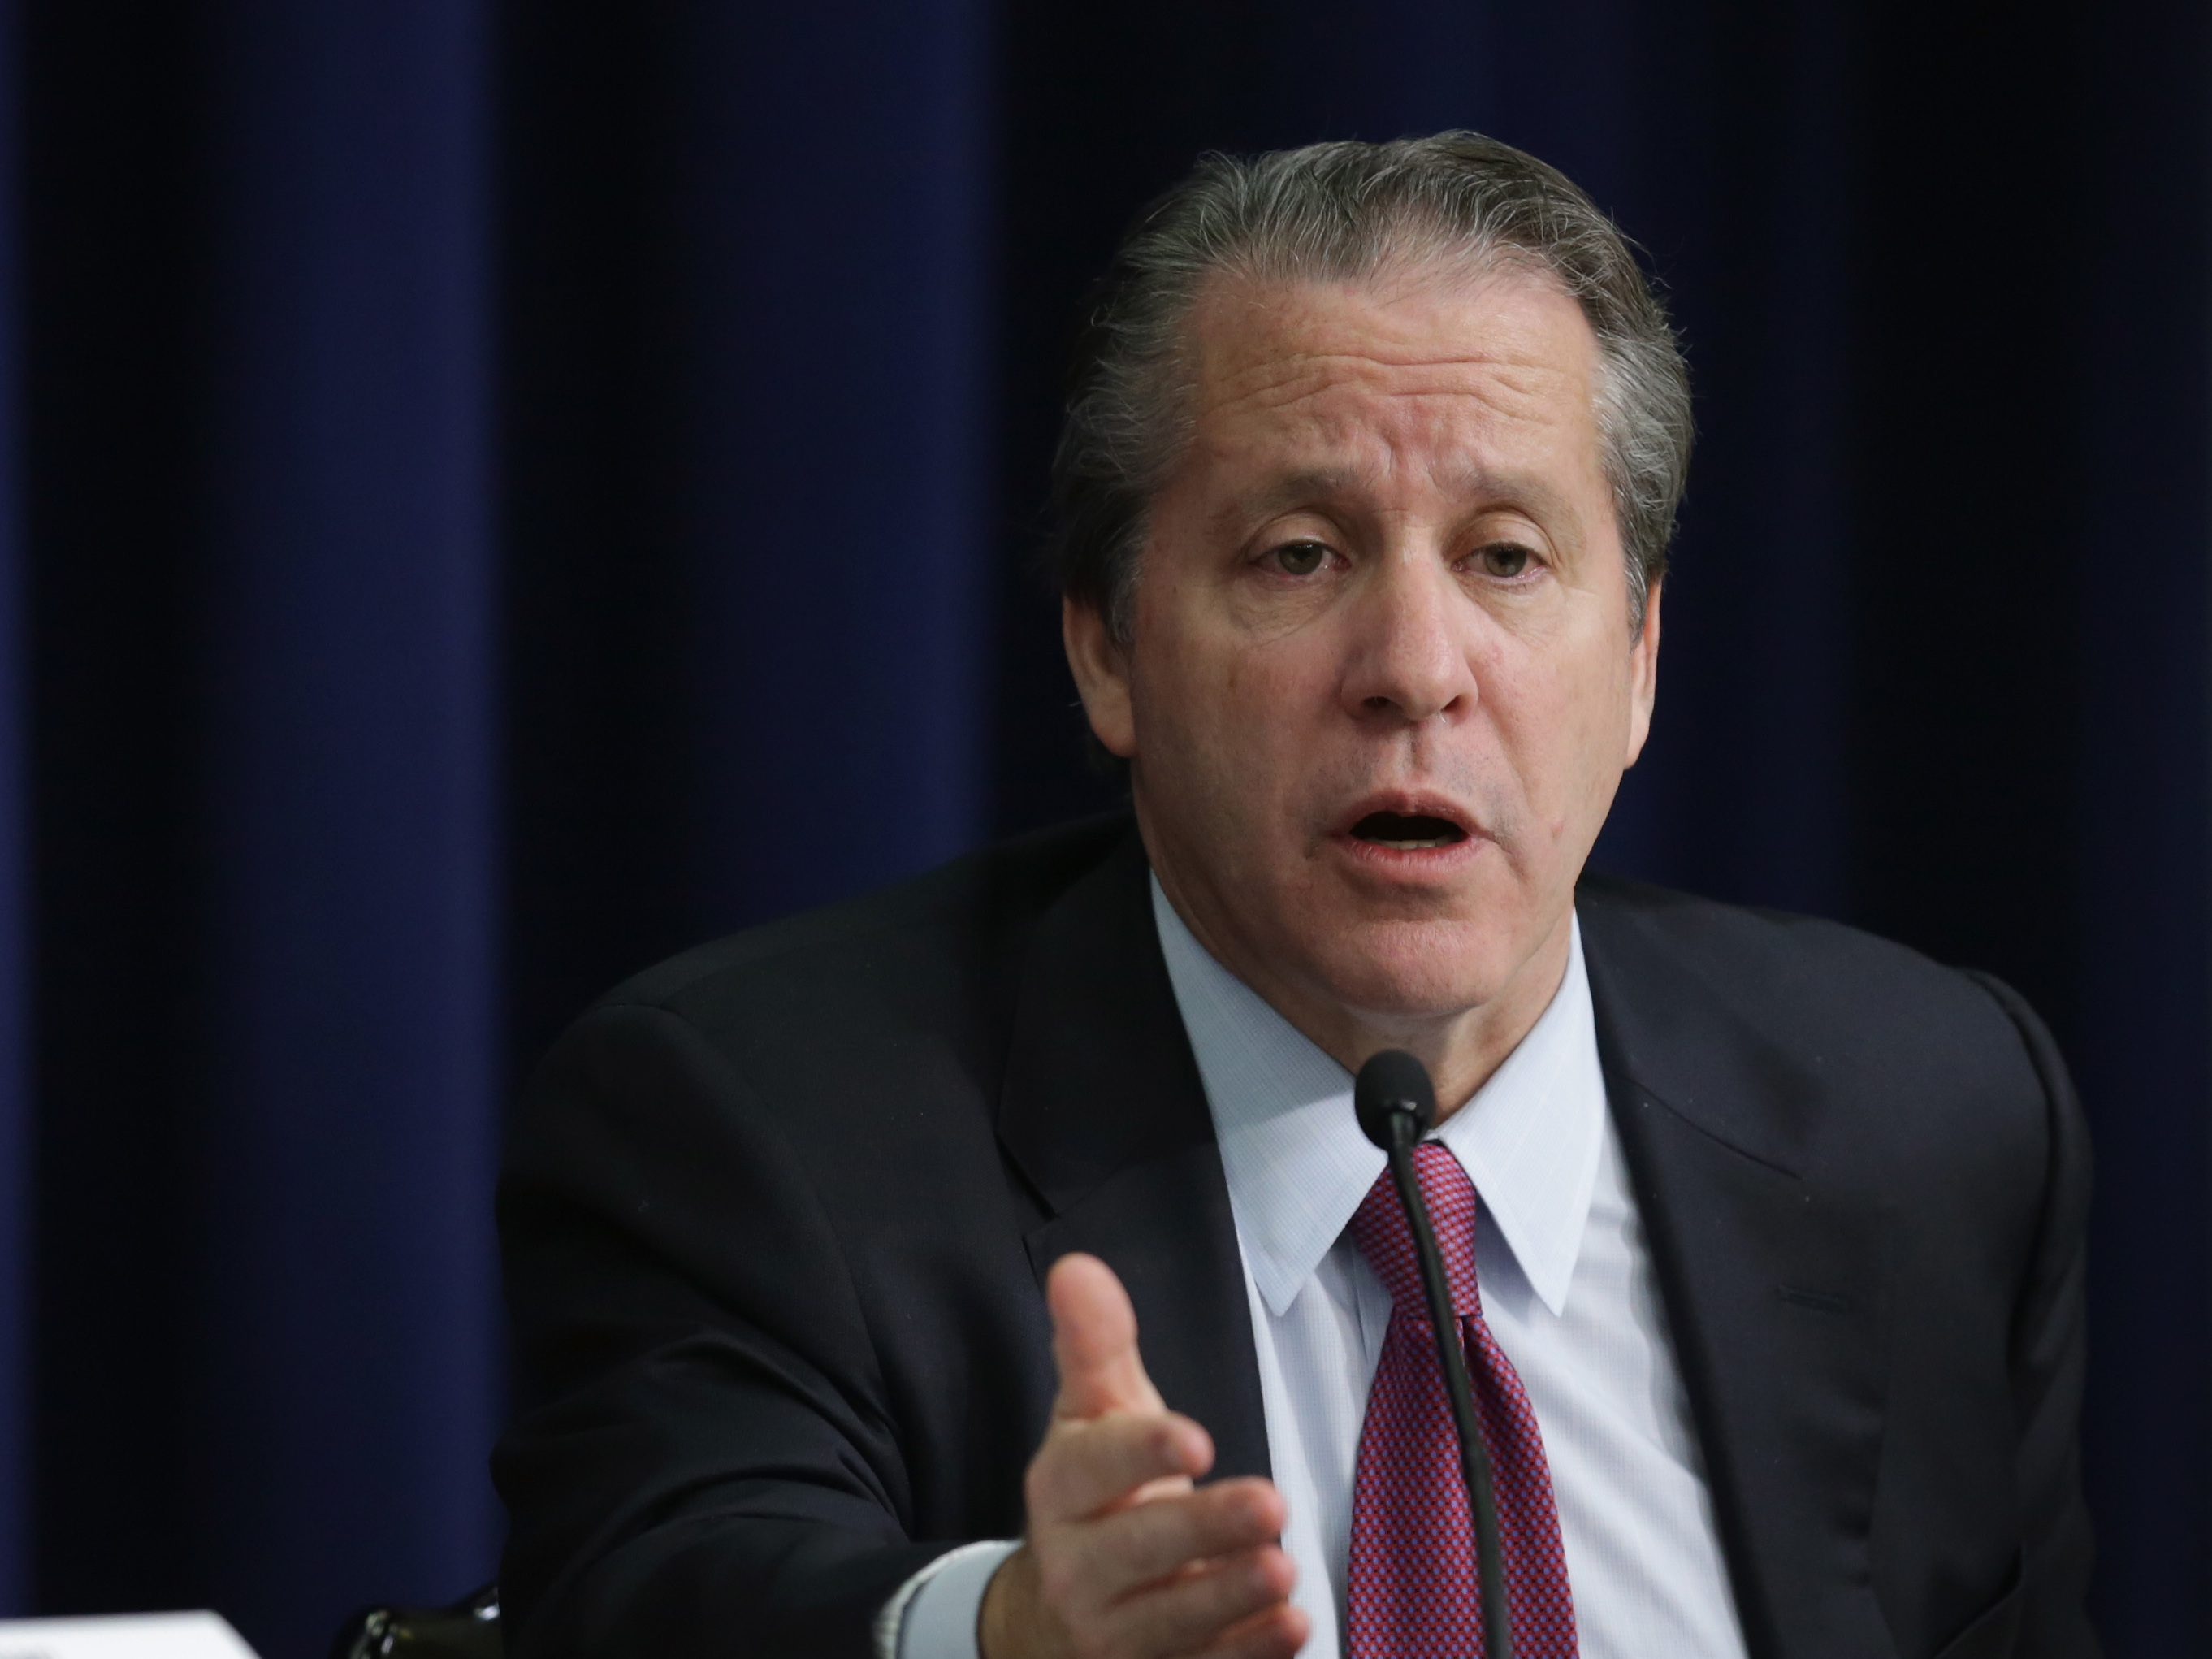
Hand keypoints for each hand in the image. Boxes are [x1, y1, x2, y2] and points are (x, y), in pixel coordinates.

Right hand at [979, 1254, 1306, 1658]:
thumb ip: (1094, 1343)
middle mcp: (1077, 1566)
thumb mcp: (1095, 1412)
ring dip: (1228, 1597)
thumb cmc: (1099, 1493)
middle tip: (1271, 1503)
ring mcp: (1113, 1632)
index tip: (1196, 1438)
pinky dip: (1246, 1655)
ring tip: (1285, 1572)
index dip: (1140, 1455)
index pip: (1092, 1470)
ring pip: (1169, 1622)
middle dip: (1203, 1529)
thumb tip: (1076, 1266)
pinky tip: (1292, 1629)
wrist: (1063, 1612)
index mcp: (1060, 1489)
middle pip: (1134, 1551)